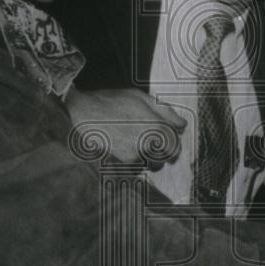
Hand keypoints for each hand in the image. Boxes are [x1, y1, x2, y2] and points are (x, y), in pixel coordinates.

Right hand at [65, 88, 185, 168]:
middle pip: (164, 158)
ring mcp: (134, 155)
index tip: (170, 146)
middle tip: (152, 146)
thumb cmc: (111, 102)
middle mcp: (147, 143)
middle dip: (162, 154)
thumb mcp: (141, 97)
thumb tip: (182, 125)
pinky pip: (135, 168)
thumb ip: (165, 111)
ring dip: (148, 158)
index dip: (175, 146)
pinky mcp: (121, 163)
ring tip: (134, 144)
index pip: (175, 145)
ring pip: (150, 164)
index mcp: (156, 126)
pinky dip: (133, 161)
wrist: (81, 112)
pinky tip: (123, 148)